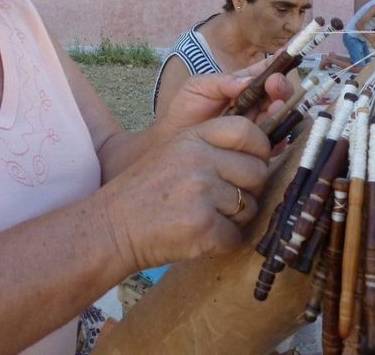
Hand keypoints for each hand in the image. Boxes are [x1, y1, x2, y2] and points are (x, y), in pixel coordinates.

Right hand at [100, 70, 292, 270]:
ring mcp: (202, 191)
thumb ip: (213, 146)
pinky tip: (197, 237)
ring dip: (234, 219)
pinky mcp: (204, 225)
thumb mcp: (175, 151)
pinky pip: (236, 236)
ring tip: (202, 217)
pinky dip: (221, 243)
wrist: (111, 227)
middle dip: (247, 190)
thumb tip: (263, 153)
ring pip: (250, 207)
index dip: (258, 150)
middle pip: (257, 172)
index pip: (247, 132)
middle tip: (220, 201)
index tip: (250, 164)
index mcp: (193, 136)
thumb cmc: (146, 192)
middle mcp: (199, 158)